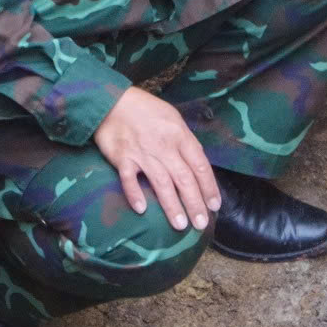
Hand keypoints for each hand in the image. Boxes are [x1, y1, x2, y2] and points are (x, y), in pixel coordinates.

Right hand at [92, 88, 220, 230]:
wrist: (112, 100)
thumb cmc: (145, 110)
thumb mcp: (173, 118)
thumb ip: (185, 141)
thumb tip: (197, 163)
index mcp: (180, 136)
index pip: (200, 166)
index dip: (209, 187)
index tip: (215, 206)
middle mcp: (164, 146)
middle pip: (184, 179)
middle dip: (195, 203)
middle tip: (201, 224)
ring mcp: (142, 153)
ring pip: (161, 183)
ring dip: (172, 206)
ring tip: (181, 225)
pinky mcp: (122, 158)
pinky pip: (129, 179)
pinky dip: (135, 194)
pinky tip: (142, 209)